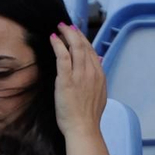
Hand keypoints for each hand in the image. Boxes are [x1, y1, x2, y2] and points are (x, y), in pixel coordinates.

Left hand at [51, 23, 106, 137]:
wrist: (83, 128)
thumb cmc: (88, 116)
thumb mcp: (100, 94)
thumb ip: (99, 77)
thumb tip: (100, 61)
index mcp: (99, 75)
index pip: (92, 51)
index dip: (83, 40)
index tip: (76, 33)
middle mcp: (92, 72)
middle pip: (84, 46)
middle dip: (74, 33)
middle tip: (66, 25)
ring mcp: (80, 75)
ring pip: (75, 48)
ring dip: (66, 35)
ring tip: (59, 27)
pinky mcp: (67, 80)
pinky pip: (63, 57)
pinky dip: (58, 45)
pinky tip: (54, 38)